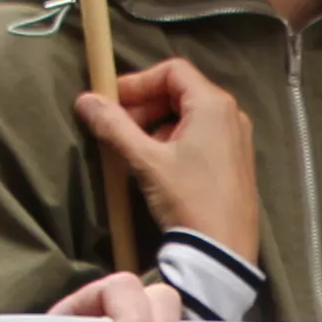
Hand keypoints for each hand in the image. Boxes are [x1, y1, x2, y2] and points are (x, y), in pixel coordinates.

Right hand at [72, 59, 256, 261]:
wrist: (223, 250)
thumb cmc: (188, 198)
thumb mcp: (146, 161)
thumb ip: (114, 126)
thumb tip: (85, 100)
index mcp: (213, 104)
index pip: (172, 70)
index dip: (138, 81)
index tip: (112, 102)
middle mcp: (230, 114)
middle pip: (180, 91)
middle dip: (144, 105)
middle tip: (117, 127)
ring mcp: (236, 138)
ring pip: (189, 116)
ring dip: (156, 124)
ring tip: (132, 149)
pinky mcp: (235, 161)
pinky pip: (201, 136)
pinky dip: (174, 140)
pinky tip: (155, 165)